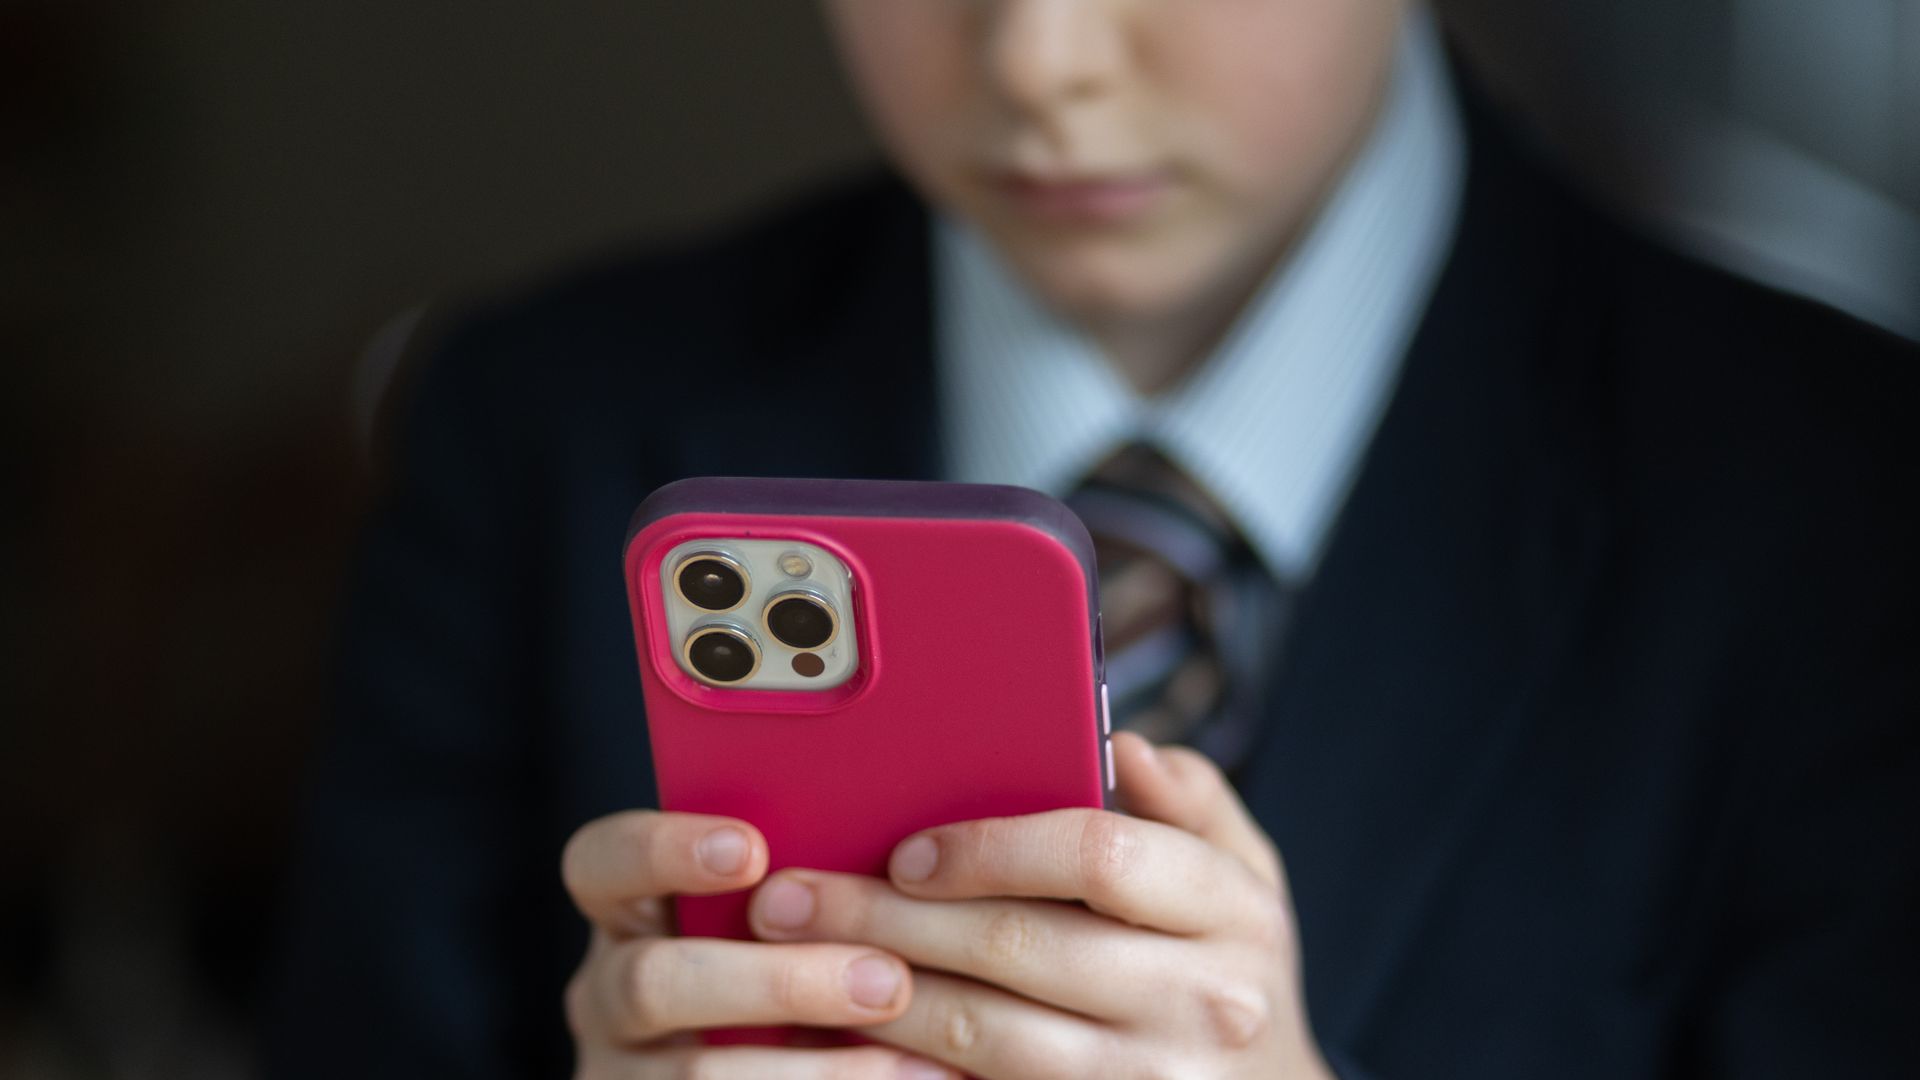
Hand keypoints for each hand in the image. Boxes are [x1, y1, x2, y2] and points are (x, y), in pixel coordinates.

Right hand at [560, 810, 958, 1077]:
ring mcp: (622, 1071)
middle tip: (887, 981)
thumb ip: (807, 884)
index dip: (665, 850)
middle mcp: (605, 993)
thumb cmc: (801, 962)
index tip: (751, 851)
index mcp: (627, 910)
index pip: (602, 861)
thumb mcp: (781, 921)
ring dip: (815, 1070)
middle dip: (777, 983)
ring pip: (695, 1075)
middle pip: (653, 982)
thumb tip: (907, 848)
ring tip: (916, 1062)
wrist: (782, 1069)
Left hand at [747, 732, 1334, 1078]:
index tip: (906, 849)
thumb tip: (1127, 744)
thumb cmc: (1232, 969)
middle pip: (1018, 944)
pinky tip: (852, 1040)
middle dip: (888, 917)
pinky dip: (908, 1067)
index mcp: (1234, 908)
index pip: (1097, 853)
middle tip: (792, 897)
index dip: (989, 846)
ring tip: (799, 965)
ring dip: (876, 996)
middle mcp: (1203, 1000)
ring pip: (985, 1033)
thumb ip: (1190, 800)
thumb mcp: (1246, 876)